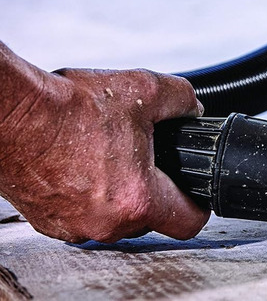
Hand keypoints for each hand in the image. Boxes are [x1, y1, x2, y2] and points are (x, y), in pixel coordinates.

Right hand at [0, 68, 208, 242]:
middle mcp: (106, 223)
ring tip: (108, 156)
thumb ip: (182, 101)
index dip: (198, 204)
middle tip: (143, 156)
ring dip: (119, 191)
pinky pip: (84, 213)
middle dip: (153, 188)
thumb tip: (193, 109)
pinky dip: (88, 193)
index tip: (194, 191)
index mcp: (137, 199)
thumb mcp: (145, 90)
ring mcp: (74, 226)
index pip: (188, 222)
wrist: (11, 114)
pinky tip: (83, 164)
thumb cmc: (68, 108)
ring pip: (116, 216)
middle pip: (150, 217)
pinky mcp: (48, 221)